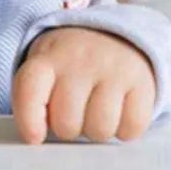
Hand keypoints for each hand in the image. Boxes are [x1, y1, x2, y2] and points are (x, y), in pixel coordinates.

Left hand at [12, 27, 156, 143]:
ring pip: (99, 129)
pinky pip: (131, 128)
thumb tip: (34, 136)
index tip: (34, 136)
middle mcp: (81, 60)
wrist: (116, 33)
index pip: (29, 88)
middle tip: (75, 110)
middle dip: (68, 127)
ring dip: (96, 129)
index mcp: (49, 56)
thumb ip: (33, 96)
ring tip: (96, 109)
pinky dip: (125, 128)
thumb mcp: (45, 65)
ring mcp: (113, 69)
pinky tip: (119, 109)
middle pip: (66, 124)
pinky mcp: (142, 82)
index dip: (28, 119)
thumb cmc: (73, 61)